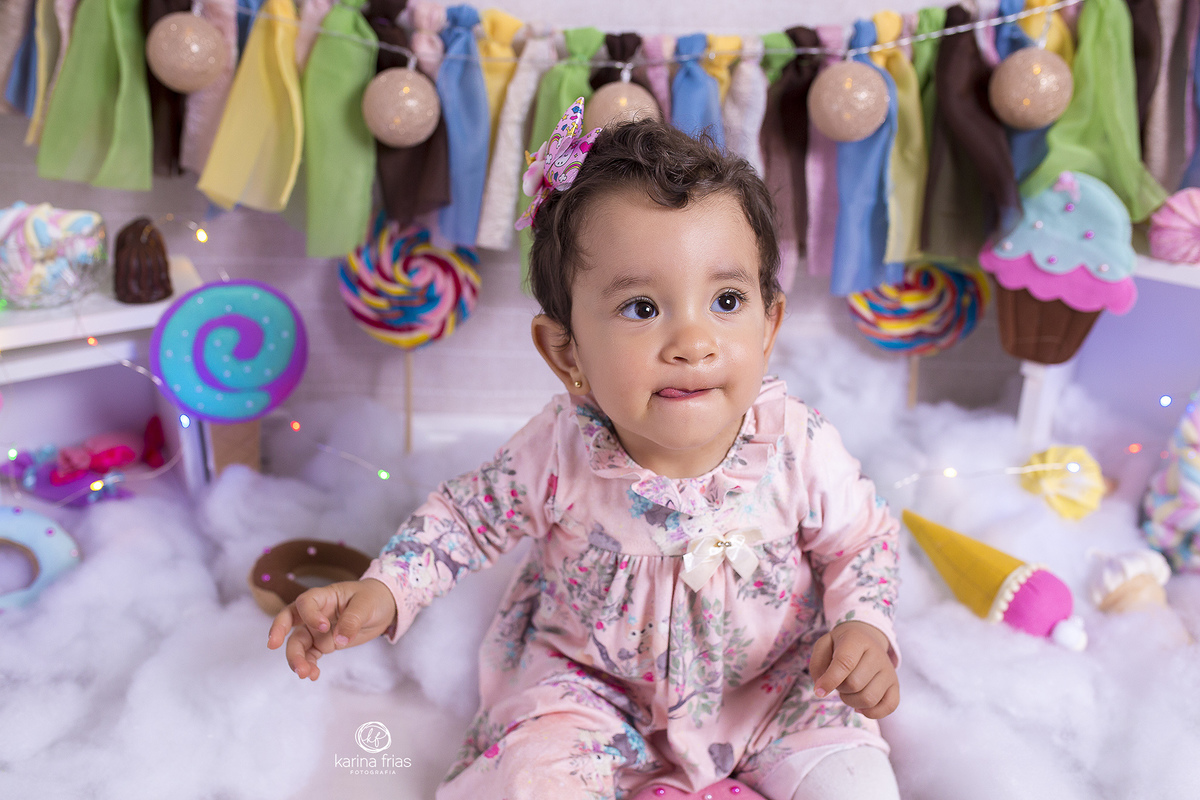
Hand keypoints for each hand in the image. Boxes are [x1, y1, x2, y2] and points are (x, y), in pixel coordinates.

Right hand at [266, 579, 397, 680]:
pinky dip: (309, 665)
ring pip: (298, 643)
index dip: (309, 615)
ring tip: (304, 673)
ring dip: (296, 657)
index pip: (305, 602)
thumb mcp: (366, 605)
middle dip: (279, 632)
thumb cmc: (373, 598)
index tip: (323, 627)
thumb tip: (339, 639)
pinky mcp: (323, 643)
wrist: (383, 607)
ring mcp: (317, 630)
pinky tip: (313, 675)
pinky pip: (310, 655)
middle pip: (289, 620)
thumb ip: (352, 620)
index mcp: (324, 596)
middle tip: (273, 645)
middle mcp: (316, 613)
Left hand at [808, 620, 898, 719]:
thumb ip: (817, 665)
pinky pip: (888, 707)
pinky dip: (871, 712)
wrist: (866, 639)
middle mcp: (877, 654)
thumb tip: (822, 689)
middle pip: (855, 684)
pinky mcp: (895, 685)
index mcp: (857, 640)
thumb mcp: (824, 646)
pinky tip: (860, 706)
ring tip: (848, 691)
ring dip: (851, 701)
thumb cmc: (840, 645)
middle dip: (840, 689)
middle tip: (838, 682)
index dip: (830, 680)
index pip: (845, 663)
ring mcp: (889, 671)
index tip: (819, 691)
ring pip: (869, 699)